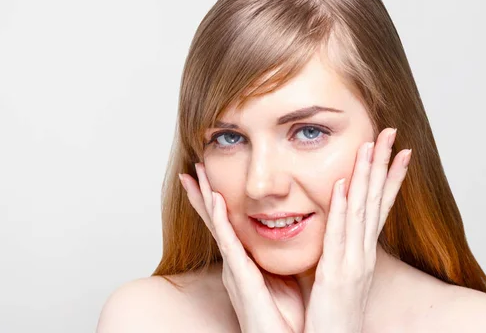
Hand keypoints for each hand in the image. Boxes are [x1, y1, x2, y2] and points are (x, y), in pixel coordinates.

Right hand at [179, 164, 304, 332]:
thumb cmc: (285, 317)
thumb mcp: (284, 277)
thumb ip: (281, 258)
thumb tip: (293, 234)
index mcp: (246, 262)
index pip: (229, 223)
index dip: (218, 199)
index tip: (210, 176)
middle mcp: (236, 263)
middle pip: (216, 220)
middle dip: (204, 193)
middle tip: (193, 168)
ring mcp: (235, 269)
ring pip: (218, 226)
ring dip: (207, 199)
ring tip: (195, 175)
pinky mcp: (240, 279)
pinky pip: (229, 245)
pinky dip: (221, 222)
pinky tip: (217, 203)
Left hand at [304, 128, 411, 332]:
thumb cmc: (333, 319)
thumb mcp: (340, 281)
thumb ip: (340, 256)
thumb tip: (337, 236)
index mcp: (364, 254)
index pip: (381, 208)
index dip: (391, 178)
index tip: (400, 152)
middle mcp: (364, 255)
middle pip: (376, 201)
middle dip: (384, 164)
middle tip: (391, 132)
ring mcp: (353, 264)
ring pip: (361, 211)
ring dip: (366, 176)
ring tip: (371, 144)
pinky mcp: (335, 276)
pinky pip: (338, 235)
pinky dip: (341, 208)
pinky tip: (341, 184)